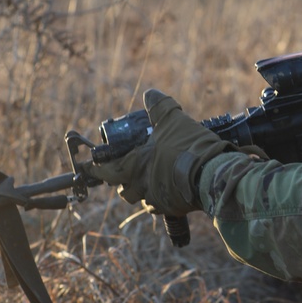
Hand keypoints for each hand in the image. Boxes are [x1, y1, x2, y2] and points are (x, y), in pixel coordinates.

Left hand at [89, 89, 234, 216]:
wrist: (212, 172)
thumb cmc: (188, 146)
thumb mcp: (173, 119)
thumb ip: (159, 106)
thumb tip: (149, 94)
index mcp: (134, 165)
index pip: (106, 170)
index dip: (96, 168)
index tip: (90, 167)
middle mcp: (141, 185)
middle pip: (123, 189)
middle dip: (123, 182)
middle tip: (127, 172)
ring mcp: (157, 198)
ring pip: (142, 199)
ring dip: (142, 190)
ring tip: (150, 179)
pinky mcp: (173, 208)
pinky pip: (160, 206)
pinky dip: (161, 198)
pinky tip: (169, 188)